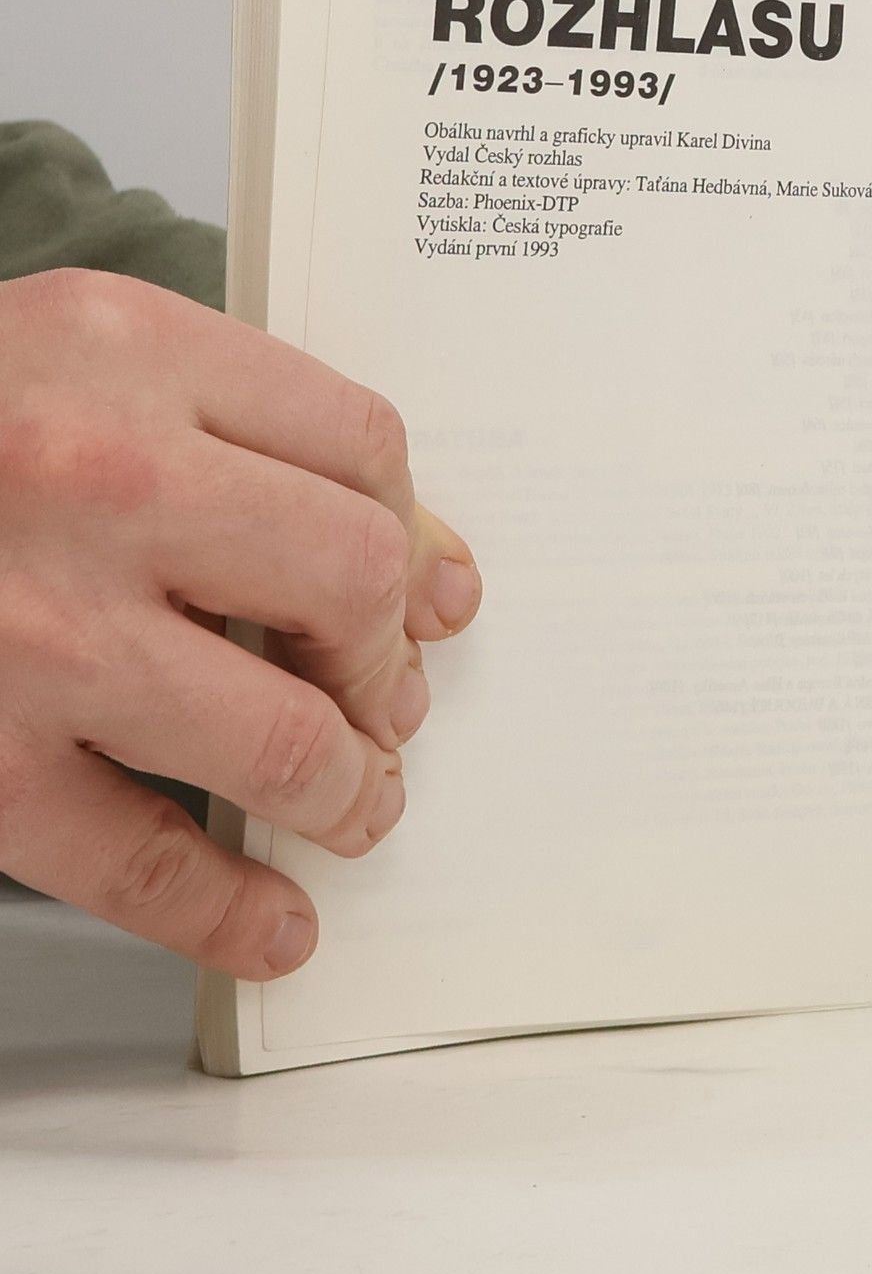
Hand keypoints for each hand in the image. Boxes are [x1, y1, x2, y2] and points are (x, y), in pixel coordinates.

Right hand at [0, 269, 480, 978]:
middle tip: (385, 702)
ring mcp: (31, 629)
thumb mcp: (82, 358)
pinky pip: (141, 858)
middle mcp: (89, 478)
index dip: (414, 534)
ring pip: (282, 737)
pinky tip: (272, 923)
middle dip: (387, 662)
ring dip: (346, 789)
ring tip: (352, 802)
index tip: (427, 594)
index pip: (359, 447)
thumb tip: (428, 573)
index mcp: (126, 350)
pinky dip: (227, 909)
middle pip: (350, 581)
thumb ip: (245, 432)